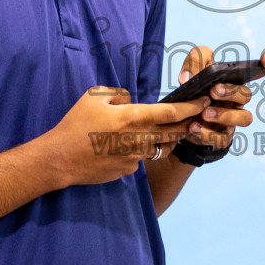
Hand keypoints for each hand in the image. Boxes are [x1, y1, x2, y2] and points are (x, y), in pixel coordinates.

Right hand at [44, 86, 208, 187]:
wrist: (61, 159)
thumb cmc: (75, 124)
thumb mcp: (94, 96)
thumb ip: (119, 94)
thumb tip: (132, 99)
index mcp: (133, 117)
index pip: (172, 112)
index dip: (191, 107)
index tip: (203, 101)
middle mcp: (139, 139)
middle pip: (175, 132)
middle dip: (189, 124)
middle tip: (198, 117)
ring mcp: (135, 157)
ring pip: (161, 147)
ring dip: (169, 139)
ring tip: (172, 130)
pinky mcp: (129, 170)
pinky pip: (142, 158)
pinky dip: (143, 150)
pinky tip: (132, 146)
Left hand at [175, 46, 264, 153]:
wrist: (181, 123)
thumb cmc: (192, 93)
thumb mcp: (189, 72)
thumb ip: (193, 63)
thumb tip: (188, 77)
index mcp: (232, 82)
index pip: (255, 72)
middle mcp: (237, 101)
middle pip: (246, 95)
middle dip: (231, 92)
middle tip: (213, 91)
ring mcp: (233, 120)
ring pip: (245, 118)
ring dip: (225, 115)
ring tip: (204, 113)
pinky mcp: (222, 137)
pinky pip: (223, 138)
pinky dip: (208, 134)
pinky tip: (194, 127)